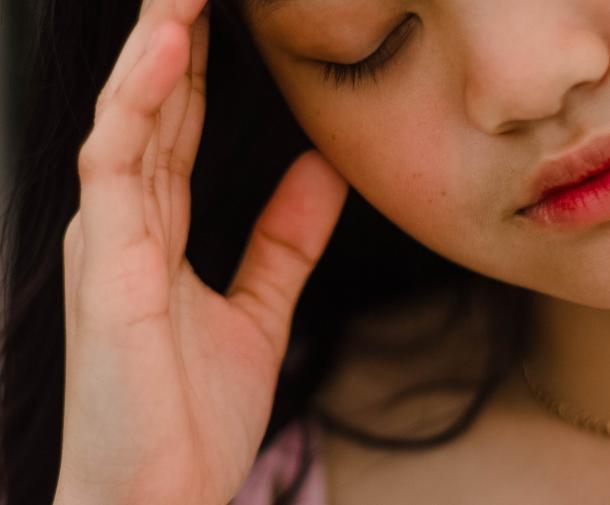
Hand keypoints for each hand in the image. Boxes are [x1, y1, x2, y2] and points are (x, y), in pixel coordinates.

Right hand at [55, 1, 348, 503]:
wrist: (160, 498)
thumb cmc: (193, 415)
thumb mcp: (259, 311)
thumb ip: (286, 241)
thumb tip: (320, 174)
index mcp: (157, 236)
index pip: (176, 134)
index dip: (196, 74)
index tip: (222, 22)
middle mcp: (126, 227)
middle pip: (150, 113)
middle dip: (172, 42)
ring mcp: (111, 241)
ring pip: (126, 120)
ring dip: (153, 49)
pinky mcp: (106, 264)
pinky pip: (118, 163)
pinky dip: (139, 101)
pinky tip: (165, 49)